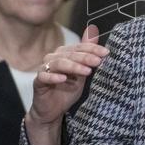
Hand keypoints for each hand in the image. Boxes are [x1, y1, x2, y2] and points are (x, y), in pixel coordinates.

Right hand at [25, 26, 106, 144]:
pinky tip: (63, 78)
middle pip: (70, 54)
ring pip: (59, 63)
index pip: (79, 47)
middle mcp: (53, 58)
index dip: (92, 49)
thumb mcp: (82, 74)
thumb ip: (87, 56)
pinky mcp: (38, 81)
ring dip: (73, 66)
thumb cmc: (67, 90)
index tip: (106, 53)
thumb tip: (95, 34)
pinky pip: (44, 77)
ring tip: (86, 71)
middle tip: (98, 61)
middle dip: (85, 57)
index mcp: (64, 54)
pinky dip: (53, 77)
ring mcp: (44, 69)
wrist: (52, 111)